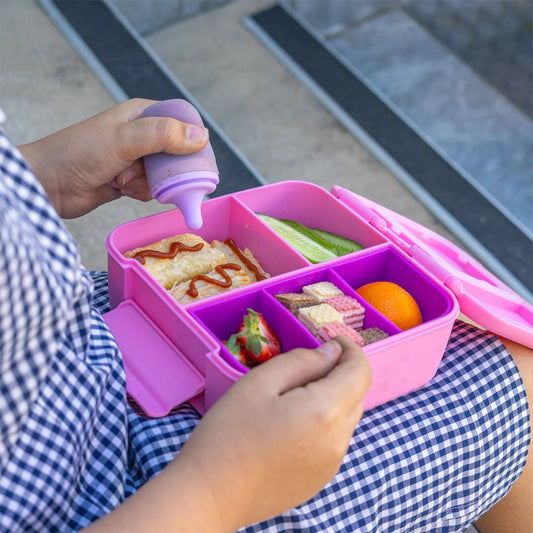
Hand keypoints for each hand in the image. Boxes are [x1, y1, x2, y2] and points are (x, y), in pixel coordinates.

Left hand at [18, 98, 208, 218]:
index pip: (181, 123)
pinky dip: (142, 192)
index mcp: (142, 115)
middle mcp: (142, 135)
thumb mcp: (124, 140)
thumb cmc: (80, 154)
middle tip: (153, 175)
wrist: (50, 184)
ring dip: (149, 183)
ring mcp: (136, 159)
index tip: (193, 160)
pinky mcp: (130, 180)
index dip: (192, 141)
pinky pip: (153, 188)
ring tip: (124, 180)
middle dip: (166, 169)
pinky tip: (123, 189)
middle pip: (177, 154)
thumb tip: (202, 136)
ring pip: (165, 175)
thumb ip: (162, 135)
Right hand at [84, 337, 370, 532]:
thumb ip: (301, 361)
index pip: (360, 371)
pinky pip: (335, 440)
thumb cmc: (228, 432)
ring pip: (346, 417)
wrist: (210, 494)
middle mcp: (339, 440)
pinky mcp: (321, 479)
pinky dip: (325, 422)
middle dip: (340, 372)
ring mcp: (332, 464)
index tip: (331, 340)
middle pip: (356, 394)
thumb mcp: (260, 383)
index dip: (350, 349)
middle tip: (305, 365)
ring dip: (333, 397)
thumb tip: (332, 352)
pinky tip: (291, 424)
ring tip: (293, 395)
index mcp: (326, 411)